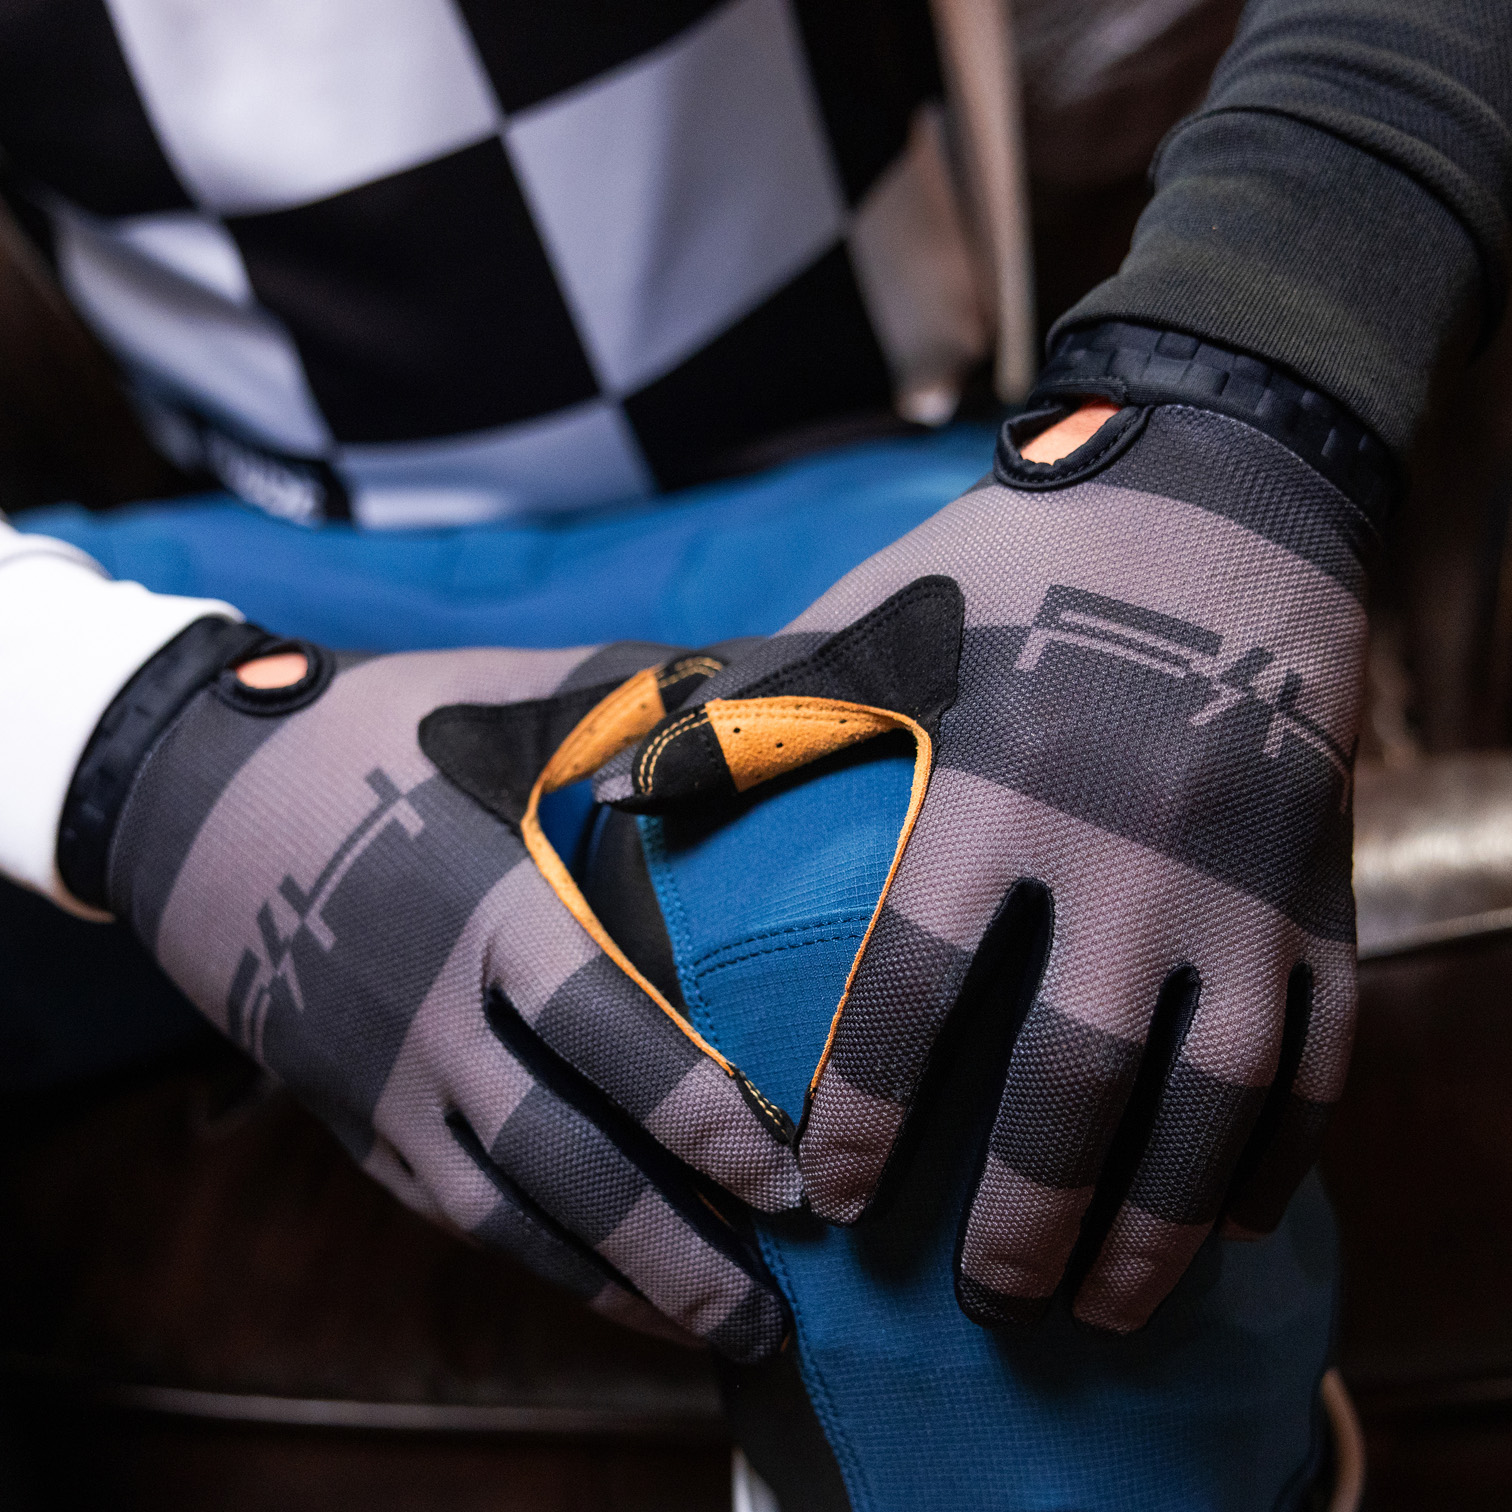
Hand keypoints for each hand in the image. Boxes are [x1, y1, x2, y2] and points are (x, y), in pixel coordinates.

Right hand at [91, 632, 798, 1358]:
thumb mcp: (497, 697)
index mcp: (482, 912)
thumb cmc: (367, 734)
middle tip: (774, 1321)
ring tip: (712, 1330)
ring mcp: (382, 1080)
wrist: (189, 793)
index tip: (786, 1178)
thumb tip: (758, 685)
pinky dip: (534, 1258)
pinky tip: (608, 1284)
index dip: (697, 1113)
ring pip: (502, 1215)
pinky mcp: (352, 1115)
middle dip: (671, 1249)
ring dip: (611, 1282)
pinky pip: (448, 1210)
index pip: (603, 1033)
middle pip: (560, 1160)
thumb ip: (629, 698)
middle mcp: (432, 1016)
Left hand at [599, 330, 1375, 1330]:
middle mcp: (1130, 847)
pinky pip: (1322, 1051)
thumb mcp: (879, 625)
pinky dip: (1278, 1152)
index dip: (864, 1111)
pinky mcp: (1327, 884)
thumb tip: (608, 794)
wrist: (1222, 499)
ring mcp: (1245, 875)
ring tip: (1102, 1308)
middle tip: (977, 1296)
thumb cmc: (1017, 571)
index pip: (914, 990)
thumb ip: (755, 722)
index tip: (828, 1197)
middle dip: (1021, 1212)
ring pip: (1212, 1097)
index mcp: (997, 788)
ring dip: (1155, 1223)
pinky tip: (1225, 1223)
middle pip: (1072, 1078)